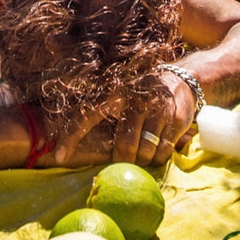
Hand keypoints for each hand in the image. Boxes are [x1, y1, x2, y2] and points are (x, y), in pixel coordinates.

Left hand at [52, 70, 197, 167]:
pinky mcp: (176, 118)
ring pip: (146, 152)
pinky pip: (164, 152)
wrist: (180, 78)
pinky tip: (159, 148)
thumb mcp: (119, 98)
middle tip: (126, 161)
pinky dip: (160, 157)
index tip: (59, 158)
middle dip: (124, 160)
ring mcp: (157, 108)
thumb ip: (99, 118)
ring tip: (144, 153)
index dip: (71, 137)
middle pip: (124, 147)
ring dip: (144, 160)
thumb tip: (69, 146)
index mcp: (113, 93)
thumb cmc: (140, 96)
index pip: (86, 115)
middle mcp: (134, 98)